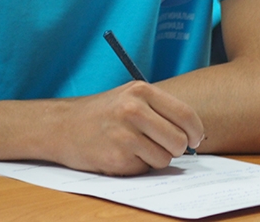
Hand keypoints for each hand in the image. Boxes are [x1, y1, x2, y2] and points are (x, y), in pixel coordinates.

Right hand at [52, 81, 203, 175]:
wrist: (64, 126)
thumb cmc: (104, 113)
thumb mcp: (130, 97)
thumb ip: (160, 109)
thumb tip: (194, 133)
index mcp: (141, 91)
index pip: (185, 114)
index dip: (195, 131)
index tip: (195, 139)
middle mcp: (133, 110)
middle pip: (178, 140)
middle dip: (176, 148)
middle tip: (164, 145)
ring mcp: (124, 134)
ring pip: (164, 158)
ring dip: (155, 158)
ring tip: (136, 147)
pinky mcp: (116, 157)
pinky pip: (145, 169)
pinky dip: (138, 166)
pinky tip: (122, 154)